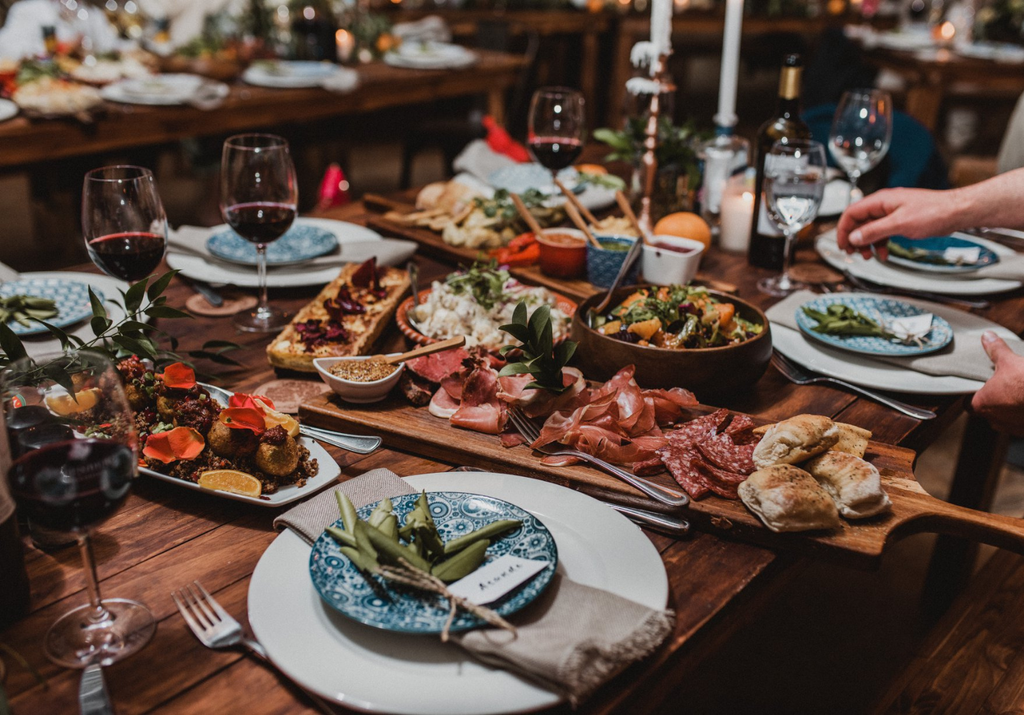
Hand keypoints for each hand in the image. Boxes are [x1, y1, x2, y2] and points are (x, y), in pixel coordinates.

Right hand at [836, 187, 965, 259]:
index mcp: (880, 201)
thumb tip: (854, 237)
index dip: (843, 229)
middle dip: (854, 239)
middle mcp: (884, 205)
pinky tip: (884, 253)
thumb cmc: (934, 212)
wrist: (956, 212)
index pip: (851, 213)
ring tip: (869, 256)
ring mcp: (892, 213)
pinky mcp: (901, 220)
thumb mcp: (899, 224)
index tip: (842, 244)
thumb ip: (874, 231)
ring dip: (867, 244)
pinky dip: (880, 243)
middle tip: (853, 253)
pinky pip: (883, 232)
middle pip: (859, 222)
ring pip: (870, 229)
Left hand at [970, 331, 1023, 435]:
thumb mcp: (1009, 361)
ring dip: (1010, 409)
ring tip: (1018, 396)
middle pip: (988, 411)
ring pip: (1005, 419)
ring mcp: (1011, 428)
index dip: (974, 396)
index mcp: (982, 404)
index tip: (980, 389)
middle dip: (995, 401)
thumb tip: (987, 336)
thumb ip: (995, 350)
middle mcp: (994, 420)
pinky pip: (1021, 424)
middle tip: (1004, 389)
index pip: (968, 404)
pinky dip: (1023, 416)